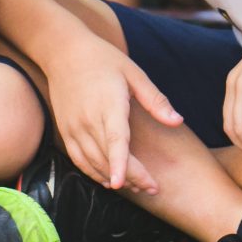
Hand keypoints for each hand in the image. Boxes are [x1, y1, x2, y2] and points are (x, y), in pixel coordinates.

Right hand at [46, 33, 183, 193]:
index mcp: (109, 105)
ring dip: (114, 179)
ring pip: (93, 163)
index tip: (121, 184)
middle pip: (108, 157)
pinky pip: (79, 160)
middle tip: (153, 189)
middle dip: (131, 177)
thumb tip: (178, 121)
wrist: (63, 52)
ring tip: (138, 187)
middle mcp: (88, 120)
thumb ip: (155, 101)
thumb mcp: (134, 73)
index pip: (115, 140)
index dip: (119, 164)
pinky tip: (109, 180)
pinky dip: (94, 173)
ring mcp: (74, 127)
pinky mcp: (65, 131)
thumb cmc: (103, 60)